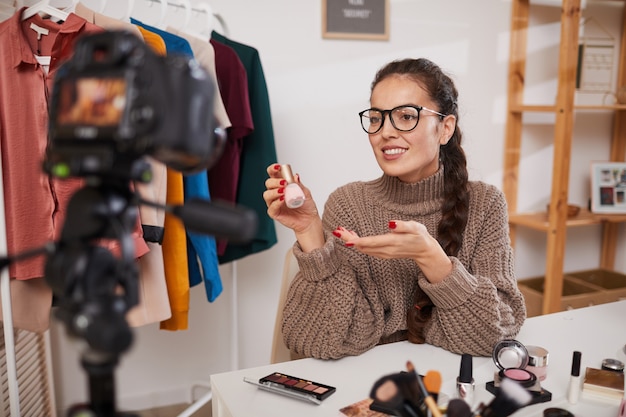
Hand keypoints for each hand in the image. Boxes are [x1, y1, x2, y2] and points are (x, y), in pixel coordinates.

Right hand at [263, 163, 323, 250]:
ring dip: (274, 191)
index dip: (273, 169)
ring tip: (284, 191)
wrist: (310, 220)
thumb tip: (295, 176)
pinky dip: (276, 203)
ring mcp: (274, 203)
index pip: (273, 174)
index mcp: (282, 185)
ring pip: (267, 195)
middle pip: (268, 183)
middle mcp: (276, 193)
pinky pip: (271, 207)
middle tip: (284, 182)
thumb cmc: (307, 205)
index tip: (278, 167)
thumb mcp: (305, 192)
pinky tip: (283, 200)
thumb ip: (299, 185)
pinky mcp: (274, 213)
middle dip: (275, 181)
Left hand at [333, 220, 451, 281]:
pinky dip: (358, 243)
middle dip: (349, 239)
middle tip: (336, 230)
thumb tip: (390, 224)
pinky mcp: (382, 254)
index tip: (347, 240)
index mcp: (393, 242)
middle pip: (364, 246)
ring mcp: (384, 254)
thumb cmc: (420, 236)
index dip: (359, 241)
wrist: (425, 251)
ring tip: (340, 230)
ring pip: (364, 248)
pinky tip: (352, 236)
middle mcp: (386, 250)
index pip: (372, 242)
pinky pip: (367, 250)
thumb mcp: (416, 227)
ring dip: (352, 240)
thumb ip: (403, 226)